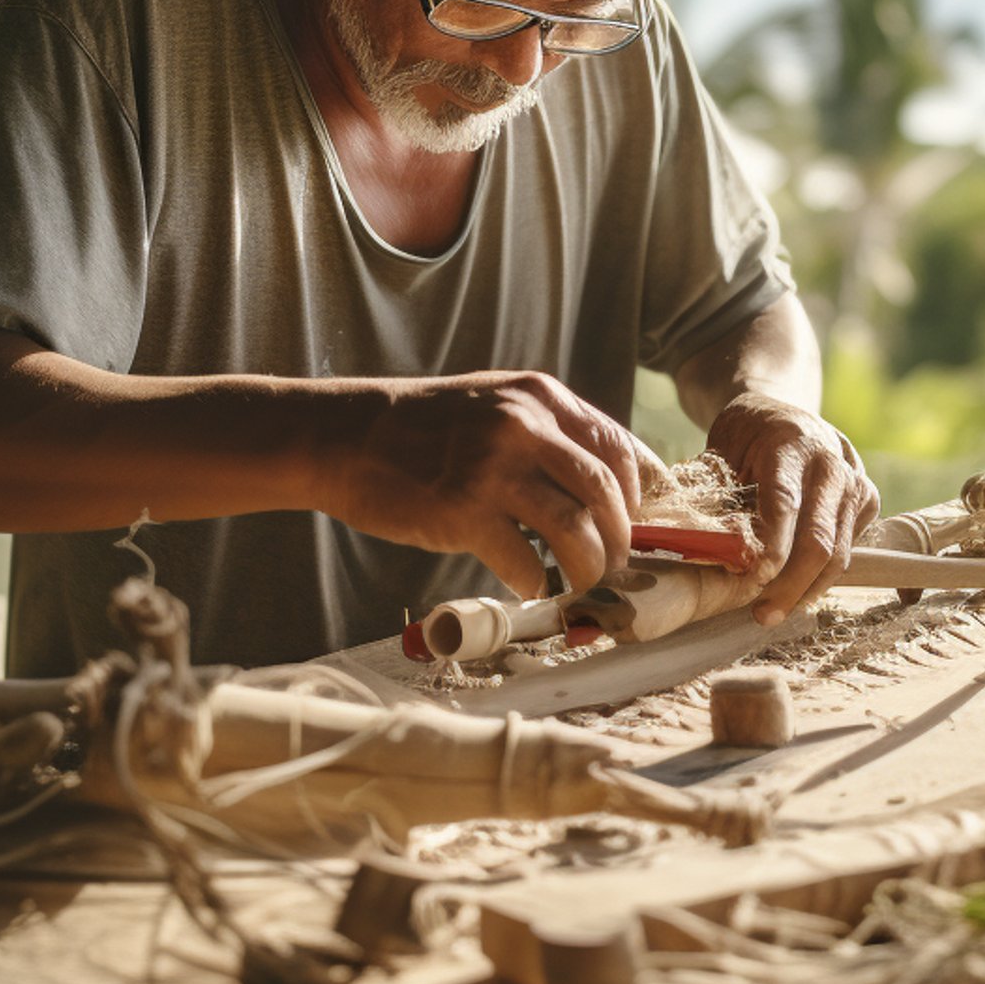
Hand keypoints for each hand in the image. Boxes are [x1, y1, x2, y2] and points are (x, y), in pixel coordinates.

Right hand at [318, 371, 664, 599]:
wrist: (346, 436)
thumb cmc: (422, 427)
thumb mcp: (494, 402)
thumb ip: (546, 431)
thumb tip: (602, 485)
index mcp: (539, 397)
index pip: (617, 448)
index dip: (638, 494)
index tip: (639, 524)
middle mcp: (524, 427)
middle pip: (605, 493)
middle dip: (621, 540)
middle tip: (618, 566)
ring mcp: (493, 469)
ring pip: (574, 531)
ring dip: (588, 569)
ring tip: (583, 584)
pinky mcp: (463, 512)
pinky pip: (523, 562)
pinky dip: (534, 582)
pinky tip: (529, 586)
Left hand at [705, 392, 878, 625]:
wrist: (789, 414)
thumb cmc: (747, 435)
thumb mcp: (722, 449)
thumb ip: (717, 490)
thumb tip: (697, 539)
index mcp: (789, 445)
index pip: (783, 503)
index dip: (772, 546)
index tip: (754, 578)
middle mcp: (830, 463)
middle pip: (818, 540)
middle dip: (791, 585)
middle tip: (763, 614)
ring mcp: (854, 483)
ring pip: (838, 553)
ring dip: (806, 590)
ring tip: (774, 611)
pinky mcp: (867, 500)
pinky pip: (847, 550)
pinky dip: (821, 576)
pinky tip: (794, 589)